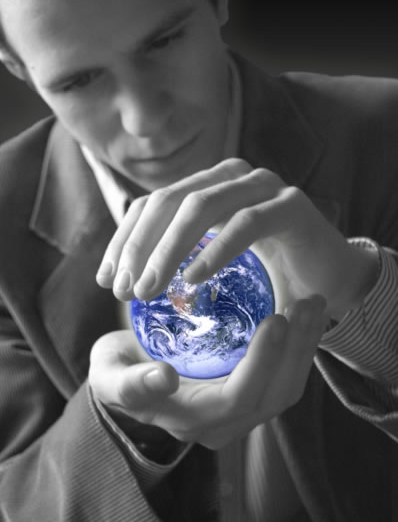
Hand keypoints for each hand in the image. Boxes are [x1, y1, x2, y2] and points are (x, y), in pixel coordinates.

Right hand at [89, 295, 327, 449]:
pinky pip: (285, 374)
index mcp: (193, 420)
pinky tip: (303, 312)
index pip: (238, 397)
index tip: (275, 318)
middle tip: (306, 301)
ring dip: (306, 345)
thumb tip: (164, 378)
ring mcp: (242, 410)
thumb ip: (130, 383)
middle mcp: (225, 423)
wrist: (128, 378)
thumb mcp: (109, 374)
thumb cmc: (117, 372)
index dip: (262, 362)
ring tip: (313, 302)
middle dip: (298, 349)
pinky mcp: (251, 392)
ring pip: (287, 386)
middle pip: (275, 394)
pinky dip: (300, 344)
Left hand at [96, 158, 377, 318]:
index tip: (106, 279)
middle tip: (123, 291)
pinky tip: (193, 280)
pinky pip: (245, 223)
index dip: (124, 239)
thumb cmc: (267, 275)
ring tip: (149, 290)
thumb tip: (124, 278)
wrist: (329, 280)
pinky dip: (216, 250)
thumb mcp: (213, 265)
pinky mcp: (291, 205)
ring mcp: (263, 186)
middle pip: (169, 201)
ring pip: (201, 207)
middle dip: (139, 246)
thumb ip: (177, 260)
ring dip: (168, 250)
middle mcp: (231, 177)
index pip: (153, 204)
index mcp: (207, 187)